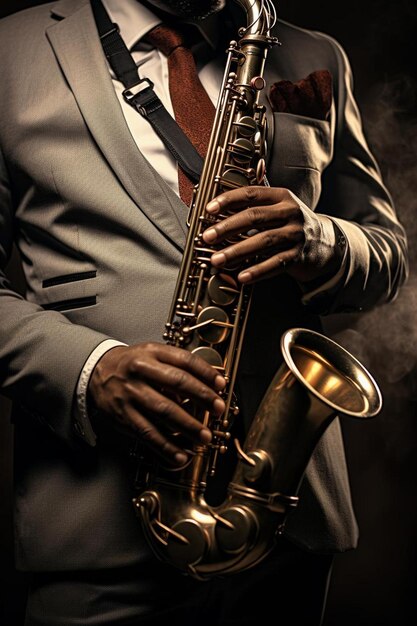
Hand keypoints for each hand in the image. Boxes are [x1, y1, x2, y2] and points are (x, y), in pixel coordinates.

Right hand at [88, 343, 225, 465]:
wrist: (97, 371)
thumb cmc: (132, 364)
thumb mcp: (152, 354)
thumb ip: (176, 366)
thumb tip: (208, 385)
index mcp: (151, 352)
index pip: (184, 360)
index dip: (206, 372)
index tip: (221, 384)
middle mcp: (140, 371)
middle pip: (177, 383)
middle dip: (202, 397)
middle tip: (218, 409)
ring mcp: (130, 394)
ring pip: (164, 411)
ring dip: (187, 426)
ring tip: (204, 436)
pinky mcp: (123, 415)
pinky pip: (147, 433)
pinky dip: (165, 446)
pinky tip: (180, 455)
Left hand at [202, 186, 342, 283]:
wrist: (326, 244)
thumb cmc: (291, 225)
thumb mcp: (278, 208)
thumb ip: (254, 206)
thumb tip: (216, 213)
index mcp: (281, 197)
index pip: (251, 194)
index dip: (228, 200)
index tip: (209, 209)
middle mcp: (290, 213)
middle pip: (255, 216)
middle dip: (227, 227)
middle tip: (207, 236)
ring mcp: (296, 234)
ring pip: (263, 241)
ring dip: (237, 251)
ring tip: (217, 259)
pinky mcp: (299, 256)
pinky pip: (275, 264)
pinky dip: (257, 271)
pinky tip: (242, 277)